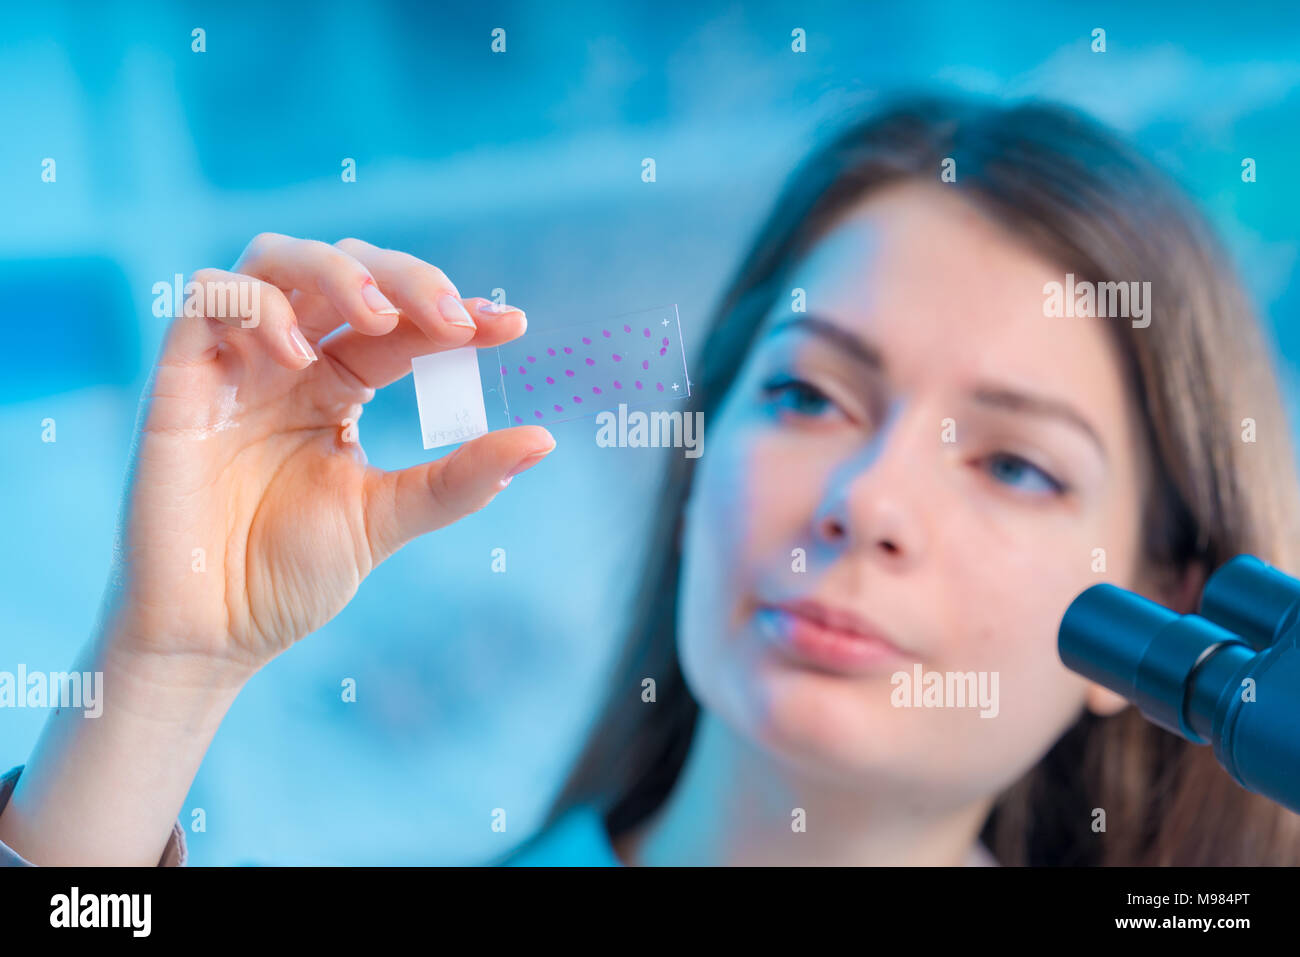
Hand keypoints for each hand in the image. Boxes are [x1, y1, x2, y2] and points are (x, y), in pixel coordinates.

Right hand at [100, 234, 552, 679]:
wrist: (210, 635)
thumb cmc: (286, 577)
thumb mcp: (387, 518)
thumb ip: (459, 479)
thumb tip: (544, 439)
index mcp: (336, 385)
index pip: (400, 324)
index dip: (455, 314)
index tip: (512, 326)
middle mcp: (287, 361)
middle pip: (344, 270)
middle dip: (405, 277)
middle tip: (454, 319)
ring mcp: (233, 364)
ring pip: (275, 260)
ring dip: (337, 271)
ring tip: (383, 318)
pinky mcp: (179, 379)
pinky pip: (208, 297)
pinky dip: (260, 306)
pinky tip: (301, 356)